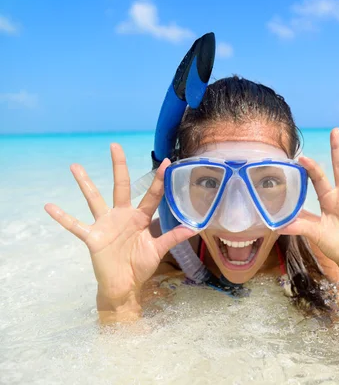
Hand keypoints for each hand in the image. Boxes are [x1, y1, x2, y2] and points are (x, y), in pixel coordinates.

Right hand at [44, 144, 195, 316]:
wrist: (124, 286)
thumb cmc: (141, 266)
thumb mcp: (158, 250)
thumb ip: (173, 237)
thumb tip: (195, 228)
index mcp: (140, 218)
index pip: (151, 195)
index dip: (159, 179)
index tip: (166, 161)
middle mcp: (122, 216)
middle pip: (120, 186)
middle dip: (119, 166)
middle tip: (115, 146)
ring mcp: (106, 225)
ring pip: (94, 199)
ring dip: (85, 184)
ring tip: (75, 166)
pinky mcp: (92, 237)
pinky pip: (75, 226)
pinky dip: (62, 217)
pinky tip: (49, 206)